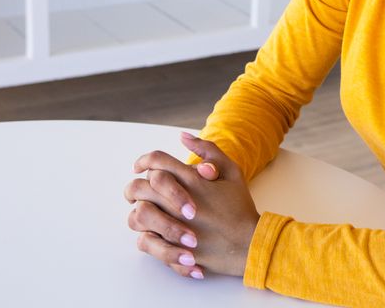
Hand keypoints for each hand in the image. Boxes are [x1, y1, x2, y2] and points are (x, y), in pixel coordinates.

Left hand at [125, 133, 259, 279]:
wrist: (249, 245)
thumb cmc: (240, 207)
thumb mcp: (232, 171)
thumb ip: (208, 150)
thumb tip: (183, 136)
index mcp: (192, 180)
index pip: (156, 161)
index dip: (144, 160)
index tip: (140, 166)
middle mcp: (179, 202)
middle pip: (140, 186)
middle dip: (136, 187)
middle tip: (138, 191)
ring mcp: (173, 227)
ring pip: (137, 214)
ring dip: (138, 211)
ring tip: (145, 211)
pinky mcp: (172, 249)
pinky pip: (144, 240)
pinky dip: (144, 235)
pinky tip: (152, 231)